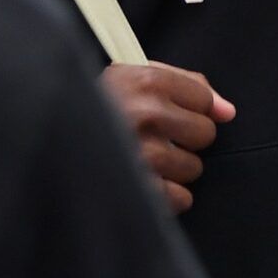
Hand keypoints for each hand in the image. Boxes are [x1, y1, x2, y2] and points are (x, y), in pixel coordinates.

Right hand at [99, 61, 235, 213]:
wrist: (48, 138)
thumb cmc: (98, 108)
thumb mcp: (132, 79)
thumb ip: (187, 85)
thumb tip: (229, 111)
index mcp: (142, 79)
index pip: (203, 98)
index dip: (190, 108)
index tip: (167, 113)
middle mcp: (143, 113)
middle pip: (205, 134)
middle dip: (187, 140)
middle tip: (155, 139)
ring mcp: (138, 154)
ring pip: (194, 169)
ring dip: (175, 170)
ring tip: (144, 160)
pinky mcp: (136, 189)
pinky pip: (181, 198)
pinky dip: (167, 196)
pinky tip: (143, 182)